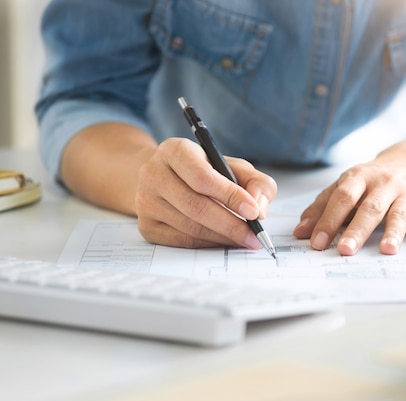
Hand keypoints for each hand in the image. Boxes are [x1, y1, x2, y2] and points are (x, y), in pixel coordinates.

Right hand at [135, 137, 276, 247]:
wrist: (164, 179)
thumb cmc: (205, 172)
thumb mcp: (233, 167)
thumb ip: (256, 182)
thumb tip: (259, 208)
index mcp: (175, 151)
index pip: (203, 177)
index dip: (230, 196)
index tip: (253, 212)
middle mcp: (154, 173)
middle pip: (196, 206)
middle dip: (231, 225)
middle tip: (254, 236)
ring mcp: (145, 201)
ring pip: (190, 228)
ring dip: (222, 238)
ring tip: (244, 240)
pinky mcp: (146, 225)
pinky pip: (182, 242)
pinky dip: (208, 245)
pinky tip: (223, 242)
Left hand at [293, 139, 405, 255]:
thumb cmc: (375, 179)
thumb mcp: (347, 185)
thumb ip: (323, 207)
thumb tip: (300, 232)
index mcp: (360, 178)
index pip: (342, 198)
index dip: (329, 220)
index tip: (317, 242)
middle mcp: (384, 184)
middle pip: (369, 208)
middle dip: (357, 230)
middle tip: (345, 250)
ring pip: (399, 214)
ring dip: (393, 232)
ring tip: (386, 250)